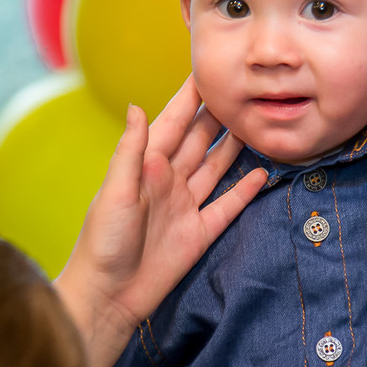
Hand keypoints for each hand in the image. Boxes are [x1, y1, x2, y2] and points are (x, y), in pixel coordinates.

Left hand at [57, 77, 266, 366]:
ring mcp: (186, 206)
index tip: (206, 69)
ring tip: (258, 122)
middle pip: (199, 140)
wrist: (109, 296)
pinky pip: (227, 205)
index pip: (172, 122)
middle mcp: (168, 181)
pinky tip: (262, 172)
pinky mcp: (200, 233)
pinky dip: (245, 189)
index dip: (188, 97)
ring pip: (216, 167)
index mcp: (146, 167)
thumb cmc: (103, 243)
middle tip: (244, 89)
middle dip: (219, 114)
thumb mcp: (116, 192)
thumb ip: (130, 151)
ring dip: (234, 145)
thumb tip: (136, 107)